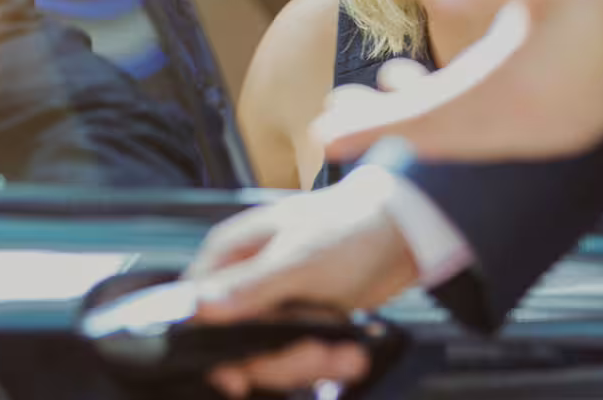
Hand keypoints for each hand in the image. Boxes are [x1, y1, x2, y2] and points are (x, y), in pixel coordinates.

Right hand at [183, 177, 418, 397]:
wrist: (404, 231)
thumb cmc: (351, 227)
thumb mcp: (300, 259)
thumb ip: (249, 286)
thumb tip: (200, 306)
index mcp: (231, 254)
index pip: (198, 310)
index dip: (213, 347)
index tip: (238, 376)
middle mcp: (245, 280)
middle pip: (234, 344)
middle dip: (278, 360)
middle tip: (316, 355)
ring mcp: (273, 303)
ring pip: (267, 355)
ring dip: (307, 364)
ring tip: (343, 355)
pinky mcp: (299, 320)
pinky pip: (296, 355)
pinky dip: (323, 361)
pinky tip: (347, 355)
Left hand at [315, 0, 602, 162]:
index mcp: (522, 96)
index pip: (429, 120)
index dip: (374, 127)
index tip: (323, 138)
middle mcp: (534, 126)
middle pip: (441, 137)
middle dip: (385, 131)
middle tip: (328, 130)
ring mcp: (555, 128)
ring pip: (469, 135)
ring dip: (421, 121)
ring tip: (376, 100)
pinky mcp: (571, 118)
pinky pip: (498, 128)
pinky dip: (460, 113)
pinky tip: (436, 85)